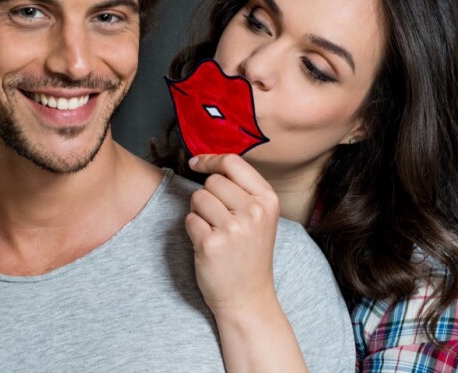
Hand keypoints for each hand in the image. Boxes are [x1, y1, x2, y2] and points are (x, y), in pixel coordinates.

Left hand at [185, 153, 280, 317]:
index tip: (196, 163)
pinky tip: (208, 245)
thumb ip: (241, 188)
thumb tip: (203, 160)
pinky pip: (189, 220)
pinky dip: (193, 230)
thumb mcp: (259, 216)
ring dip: (199, 213)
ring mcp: (233, 228)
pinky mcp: (211, 244)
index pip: (233, 162)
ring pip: (198, 198)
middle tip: (218, 220)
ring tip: (215, 232)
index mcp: (268, 200)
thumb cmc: (249, 253)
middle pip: (213, 181)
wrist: (247, 297)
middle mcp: (254, 211)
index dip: (211, 160)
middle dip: (207, 196)